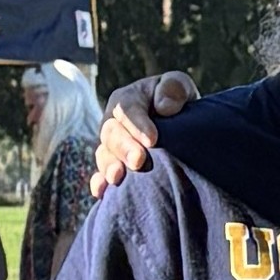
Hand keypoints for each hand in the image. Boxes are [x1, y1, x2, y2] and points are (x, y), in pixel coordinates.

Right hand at [92, 73, 197, 193]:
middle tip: (138, 161)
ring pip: (104, 155)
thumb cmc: (177, 103)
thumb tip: (164, 107)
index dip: (137, 123)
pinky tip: (102, 193)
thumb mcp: (180, 87)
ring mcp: (112, 147)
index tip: (153, 140)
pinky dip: (100, 184)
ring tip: (118, 177)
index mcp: (128, 100)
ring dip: (110, 166)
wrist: (179, 126)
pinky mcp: (115, 166)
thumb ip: (174, 88)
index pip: (126, 108)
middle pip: (111, 133)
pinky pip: (102, 176)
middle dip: (123, 148)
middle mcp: (114, 123)